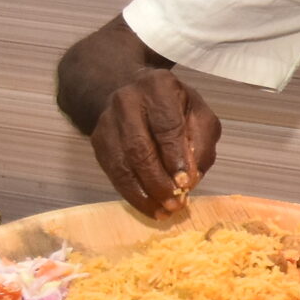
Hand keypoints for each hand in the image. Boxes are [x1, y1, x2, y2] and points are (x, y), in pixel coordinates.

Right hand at [91, 69, 219, 216]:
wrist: (133, 91)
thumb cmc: (175, 106)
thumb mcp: (199, 115)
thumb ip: (201, 143)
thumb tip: (190, 178)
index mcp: (158, 87)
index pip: (166, 126)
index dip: (175, 157)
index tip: (185, 183)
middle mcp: (127, 101)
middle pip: (139, 147)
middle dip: (158, 181)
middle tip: (175, 204)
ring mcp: (107, 121)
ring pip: (122, 163)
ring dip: (143, 193)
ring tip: (162, 212)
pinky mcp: (98, 140)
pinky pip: (112, 171)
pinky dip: (130, 192)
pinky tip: (147, 205)